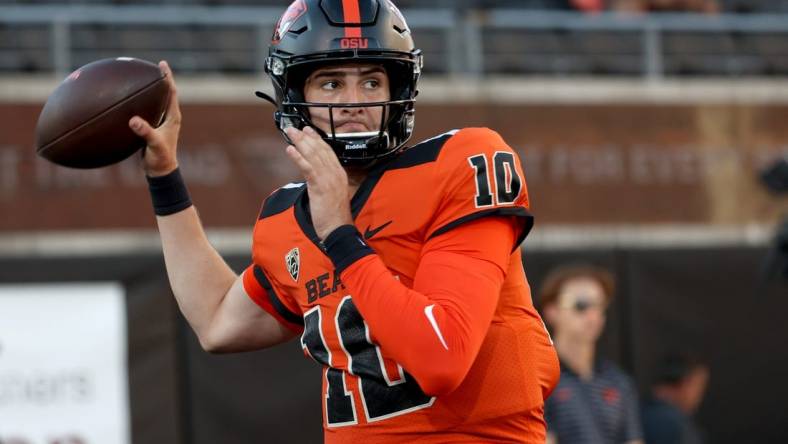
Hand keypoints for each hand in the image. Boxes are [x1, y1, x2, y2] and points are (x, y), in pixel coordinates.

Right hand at [129, 60, 181, 176]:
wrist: (160, 171)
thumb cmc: (160, 158)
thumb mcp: (153, 144)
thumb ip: (145, 132)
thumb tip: (133, 120)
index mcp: (173, 117)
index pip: (171, 92)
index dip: (167, 78)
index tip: (162, 64)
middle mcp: (169, 117)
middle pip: (165, 93)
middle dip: (160, 79)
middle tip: (153, 66)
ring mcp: (162, 122)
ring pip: (157, 101)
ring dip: (151, 90)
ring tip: (142, 78)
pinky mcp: (154, 128)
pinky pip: (148, 110)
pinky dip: (141, 103)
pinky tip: (130, 100)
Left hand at [284, 126, 352, 239]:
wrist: (337, 229)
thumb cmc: (334, 216)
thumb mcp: (332, 194)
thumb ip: (326, 182)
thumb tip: (315, 176)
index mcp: (340, 174)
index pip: (328, 152)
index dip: (317, 140)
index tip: (308, 131)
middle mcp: (335, 173)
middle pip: (320, 150)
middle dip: (306, 137)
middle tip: (294, 128)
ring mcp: (328, 179)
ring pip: (313, 156)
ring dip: (300, 143)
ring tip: (290, 133)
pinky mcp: (320, 186)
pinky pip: (308, 168)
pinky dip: (298, 158)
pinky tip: (290, 150)